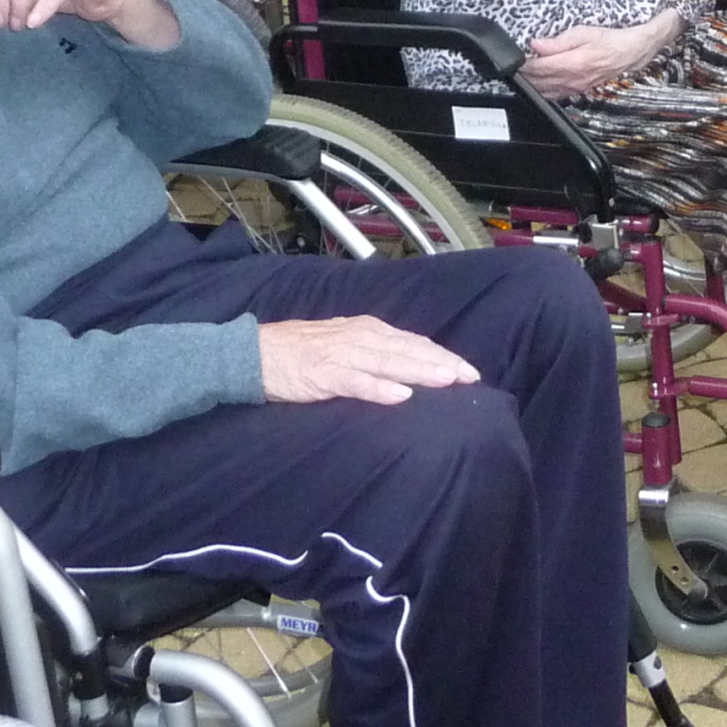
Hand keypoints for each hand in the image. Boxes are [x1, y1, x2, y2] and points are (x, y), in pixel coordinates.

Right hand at [258, 315, 480, 404]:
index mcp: (368, 329)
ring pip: (390, 363)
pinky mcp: (325, 374)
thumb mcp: (344, 343)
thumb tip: (410, 366)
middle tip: (471, 378)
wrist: (256, 354)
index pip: (414, 342)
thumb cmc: (302, 352)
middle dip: (442, 363)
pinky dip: (379, 389)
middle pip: (409, 350)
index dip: (442, 355)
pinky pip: (357, 382)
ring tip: (447, 381)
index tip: (468, 371)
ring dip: (421, 371)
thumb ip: (375, 352)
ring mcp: (343, 355)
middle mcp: (361, 337)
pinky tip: (400, 397)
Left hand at [524, 17, 671, 96]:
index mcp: (571, 64)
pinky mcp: (578, 91)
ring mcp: (575, 88)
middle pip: (538, 82)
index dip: (522, 64)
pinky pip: (555, 96)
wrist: (629, 52)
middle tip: (513, 66)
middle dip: (523, 75)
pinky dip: (542, 92)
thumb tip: (535, 45)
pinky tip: (537, 86)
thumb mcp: (583, 32)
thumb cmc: (608, 39)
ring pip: (544, 92)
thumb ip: (557, 42)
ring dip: (531, 85)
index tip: (513, 58)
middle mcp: (571, 80)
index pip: (537, 68)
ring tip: (522, 75)